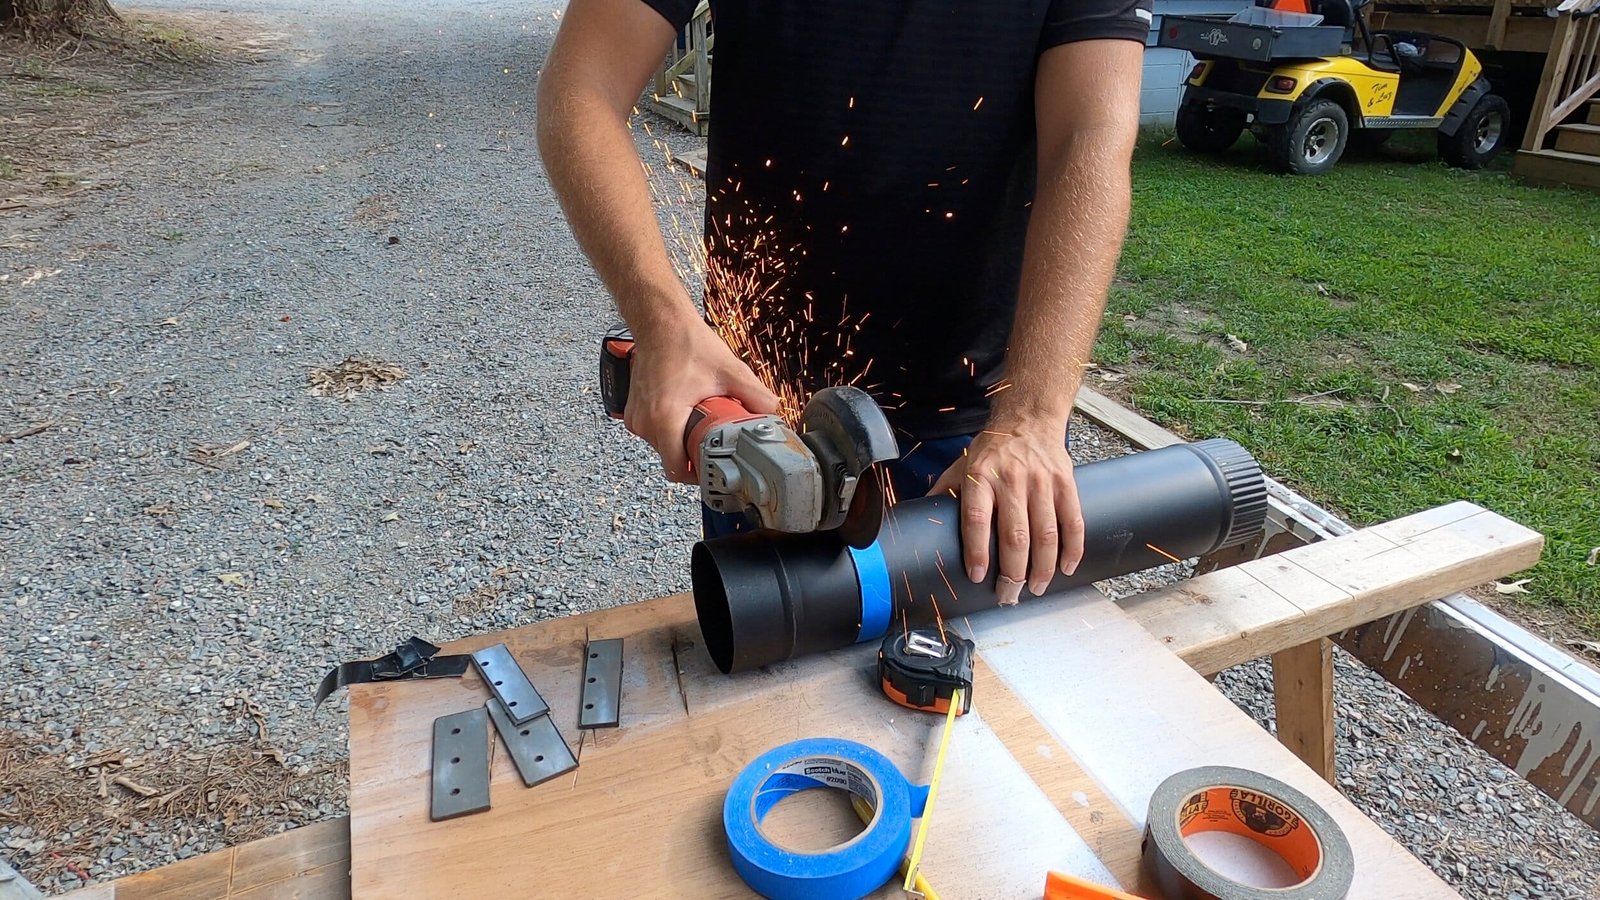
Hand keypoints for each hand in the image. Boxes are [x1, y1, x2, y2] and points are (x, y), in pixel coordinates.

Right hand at [624, 313, 779, 483]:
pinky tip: (684, 412)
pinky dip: (669, 428)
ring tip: (698, 421)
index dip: (698, 474)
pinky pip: (654, 432)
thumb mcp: (728, 371)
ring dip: (681, 440)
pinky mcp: (633, 411)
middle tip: (712, 439)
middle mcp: (646, 421)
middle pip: (672, 458)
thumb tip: (773, 412)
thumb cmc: (685, 343)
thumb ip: (755, 395)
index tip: (713, 467)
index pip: (677, 469)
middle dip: (693, 453)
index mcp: (665, 417)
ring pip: (662, 446)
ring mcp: (637, 417)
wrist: (660, 323)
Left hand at [929, 424, 1083, 604]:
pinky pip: (1072, 520)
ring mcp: (1041, 481)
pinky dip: (1072, 548)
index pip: (977, 519)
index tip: (978, 576)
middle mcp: (1012, 479)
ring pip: (1046, 532)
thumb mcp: (961, 467)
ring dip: (1042, 567)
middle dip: (1013, 572)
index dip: (977, 550)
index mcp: (980, 477)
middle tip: (1008, 595)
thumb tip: (918, 525)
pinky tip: (1065, 567)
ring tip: (1035, 588)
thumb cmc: (991, 451)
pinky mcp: (1065, 482)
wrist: (1028, 420)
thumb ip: (943, 496)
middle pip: (1015, 534)